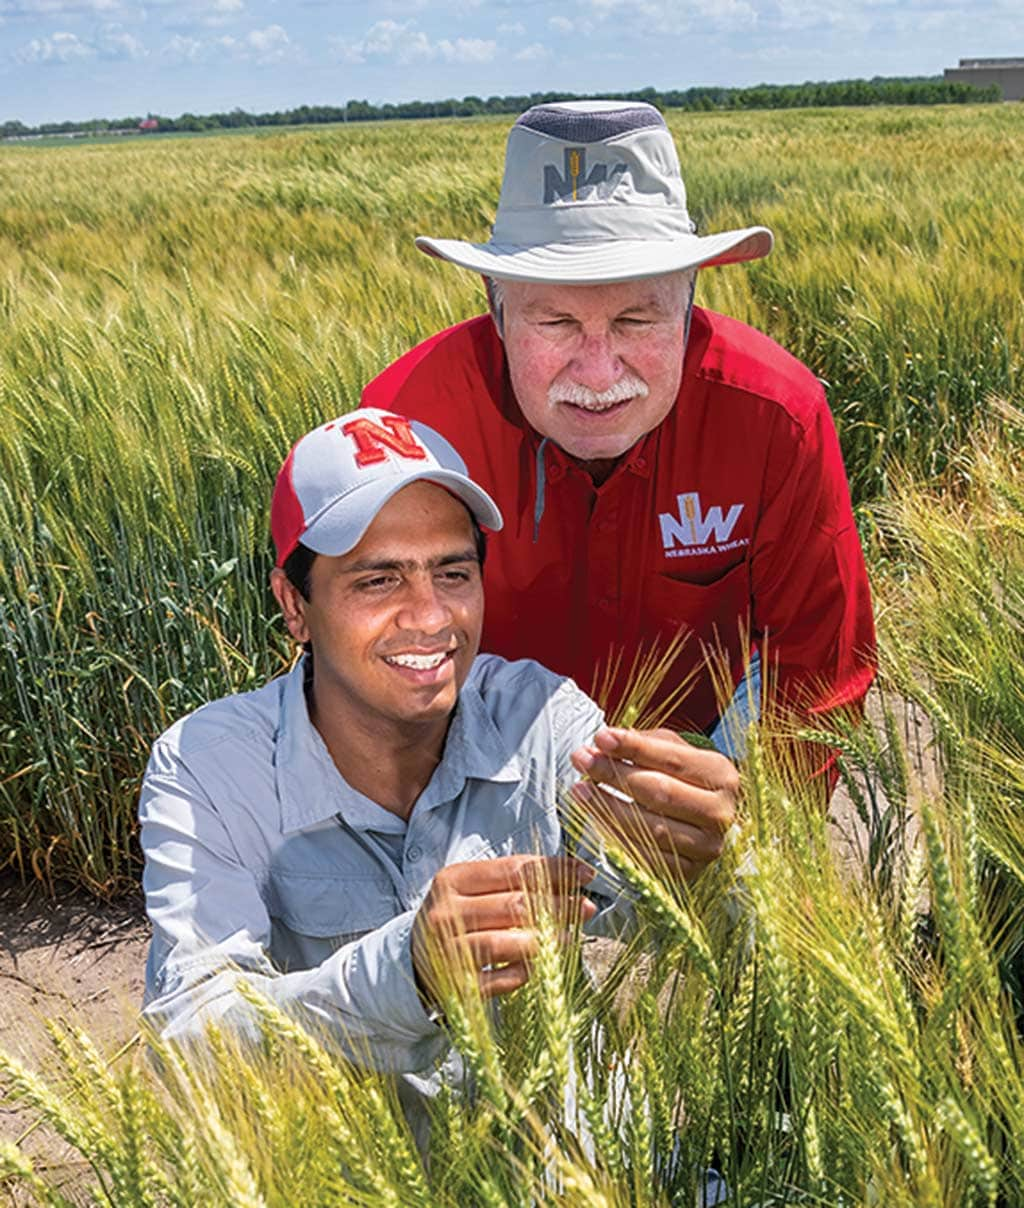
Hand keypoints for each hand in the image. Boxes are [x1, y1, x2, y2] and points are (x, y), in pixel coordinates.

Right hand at [411, 854, 596, 1004]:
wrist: (412, 961)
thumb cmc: (456, 919)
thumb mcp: (473, 891)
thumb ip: (514, 882)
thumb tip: (572, 876)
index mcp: (452, 880)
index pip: (513, 870)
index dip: (554, 871)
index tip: (585, 873)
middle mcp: (446, 913)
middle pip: (515, 905)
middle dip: (558, 906)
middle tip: (587, 907)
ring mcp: (448, 951)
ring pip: (506, 943)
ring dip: (546, 940)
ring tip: (569, 937)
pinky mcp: (455, 987)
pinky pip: (499, 980)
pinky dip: (523, 972)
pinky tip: (539, 965)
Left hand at [570, 727, 738, 881]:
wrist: (700, 822)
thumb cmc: (681, 779)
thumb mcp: (670, 752)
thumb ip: (643, 743)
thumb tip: (605, 741)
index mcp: (721, 775)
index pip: (672, 759)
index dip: (634, 747)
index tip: (601, 737)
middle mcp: (720, 812)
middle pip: (660, 792)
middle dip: (614, 774)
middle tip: (582, 759)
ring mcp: (707, 847)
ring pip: (650, 827)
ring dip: (608, 807)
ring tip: (580, 789)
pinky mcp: (688, 872)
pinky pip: (646, 856)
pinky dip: (616, 836)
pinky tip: (596, 818)